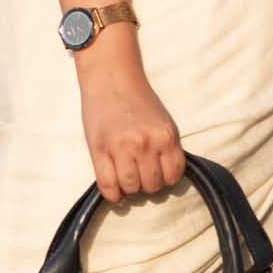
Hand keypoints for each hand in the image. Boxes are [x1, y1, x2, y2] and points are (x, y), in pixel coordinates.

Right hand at [77, 49, 186, 204]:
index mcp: (165, 136)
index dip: (166, 180)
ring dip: (130, 188)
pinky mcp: (99, 150)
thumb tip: (166, 177)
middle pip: (152, 185)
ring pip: (131, 187)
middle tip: (140, 174)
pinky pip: (108, 185)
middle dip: (147, 184)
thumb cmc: (138, 100)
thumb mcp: (162, 121)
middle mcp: (145, 144)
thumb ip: (167, 147)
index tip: (159, 175)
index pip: (172, 177)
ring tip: (126, 176)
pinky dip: (113, 194)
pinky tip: (115, 190)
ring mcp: (121, 148)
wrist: (111, 78)